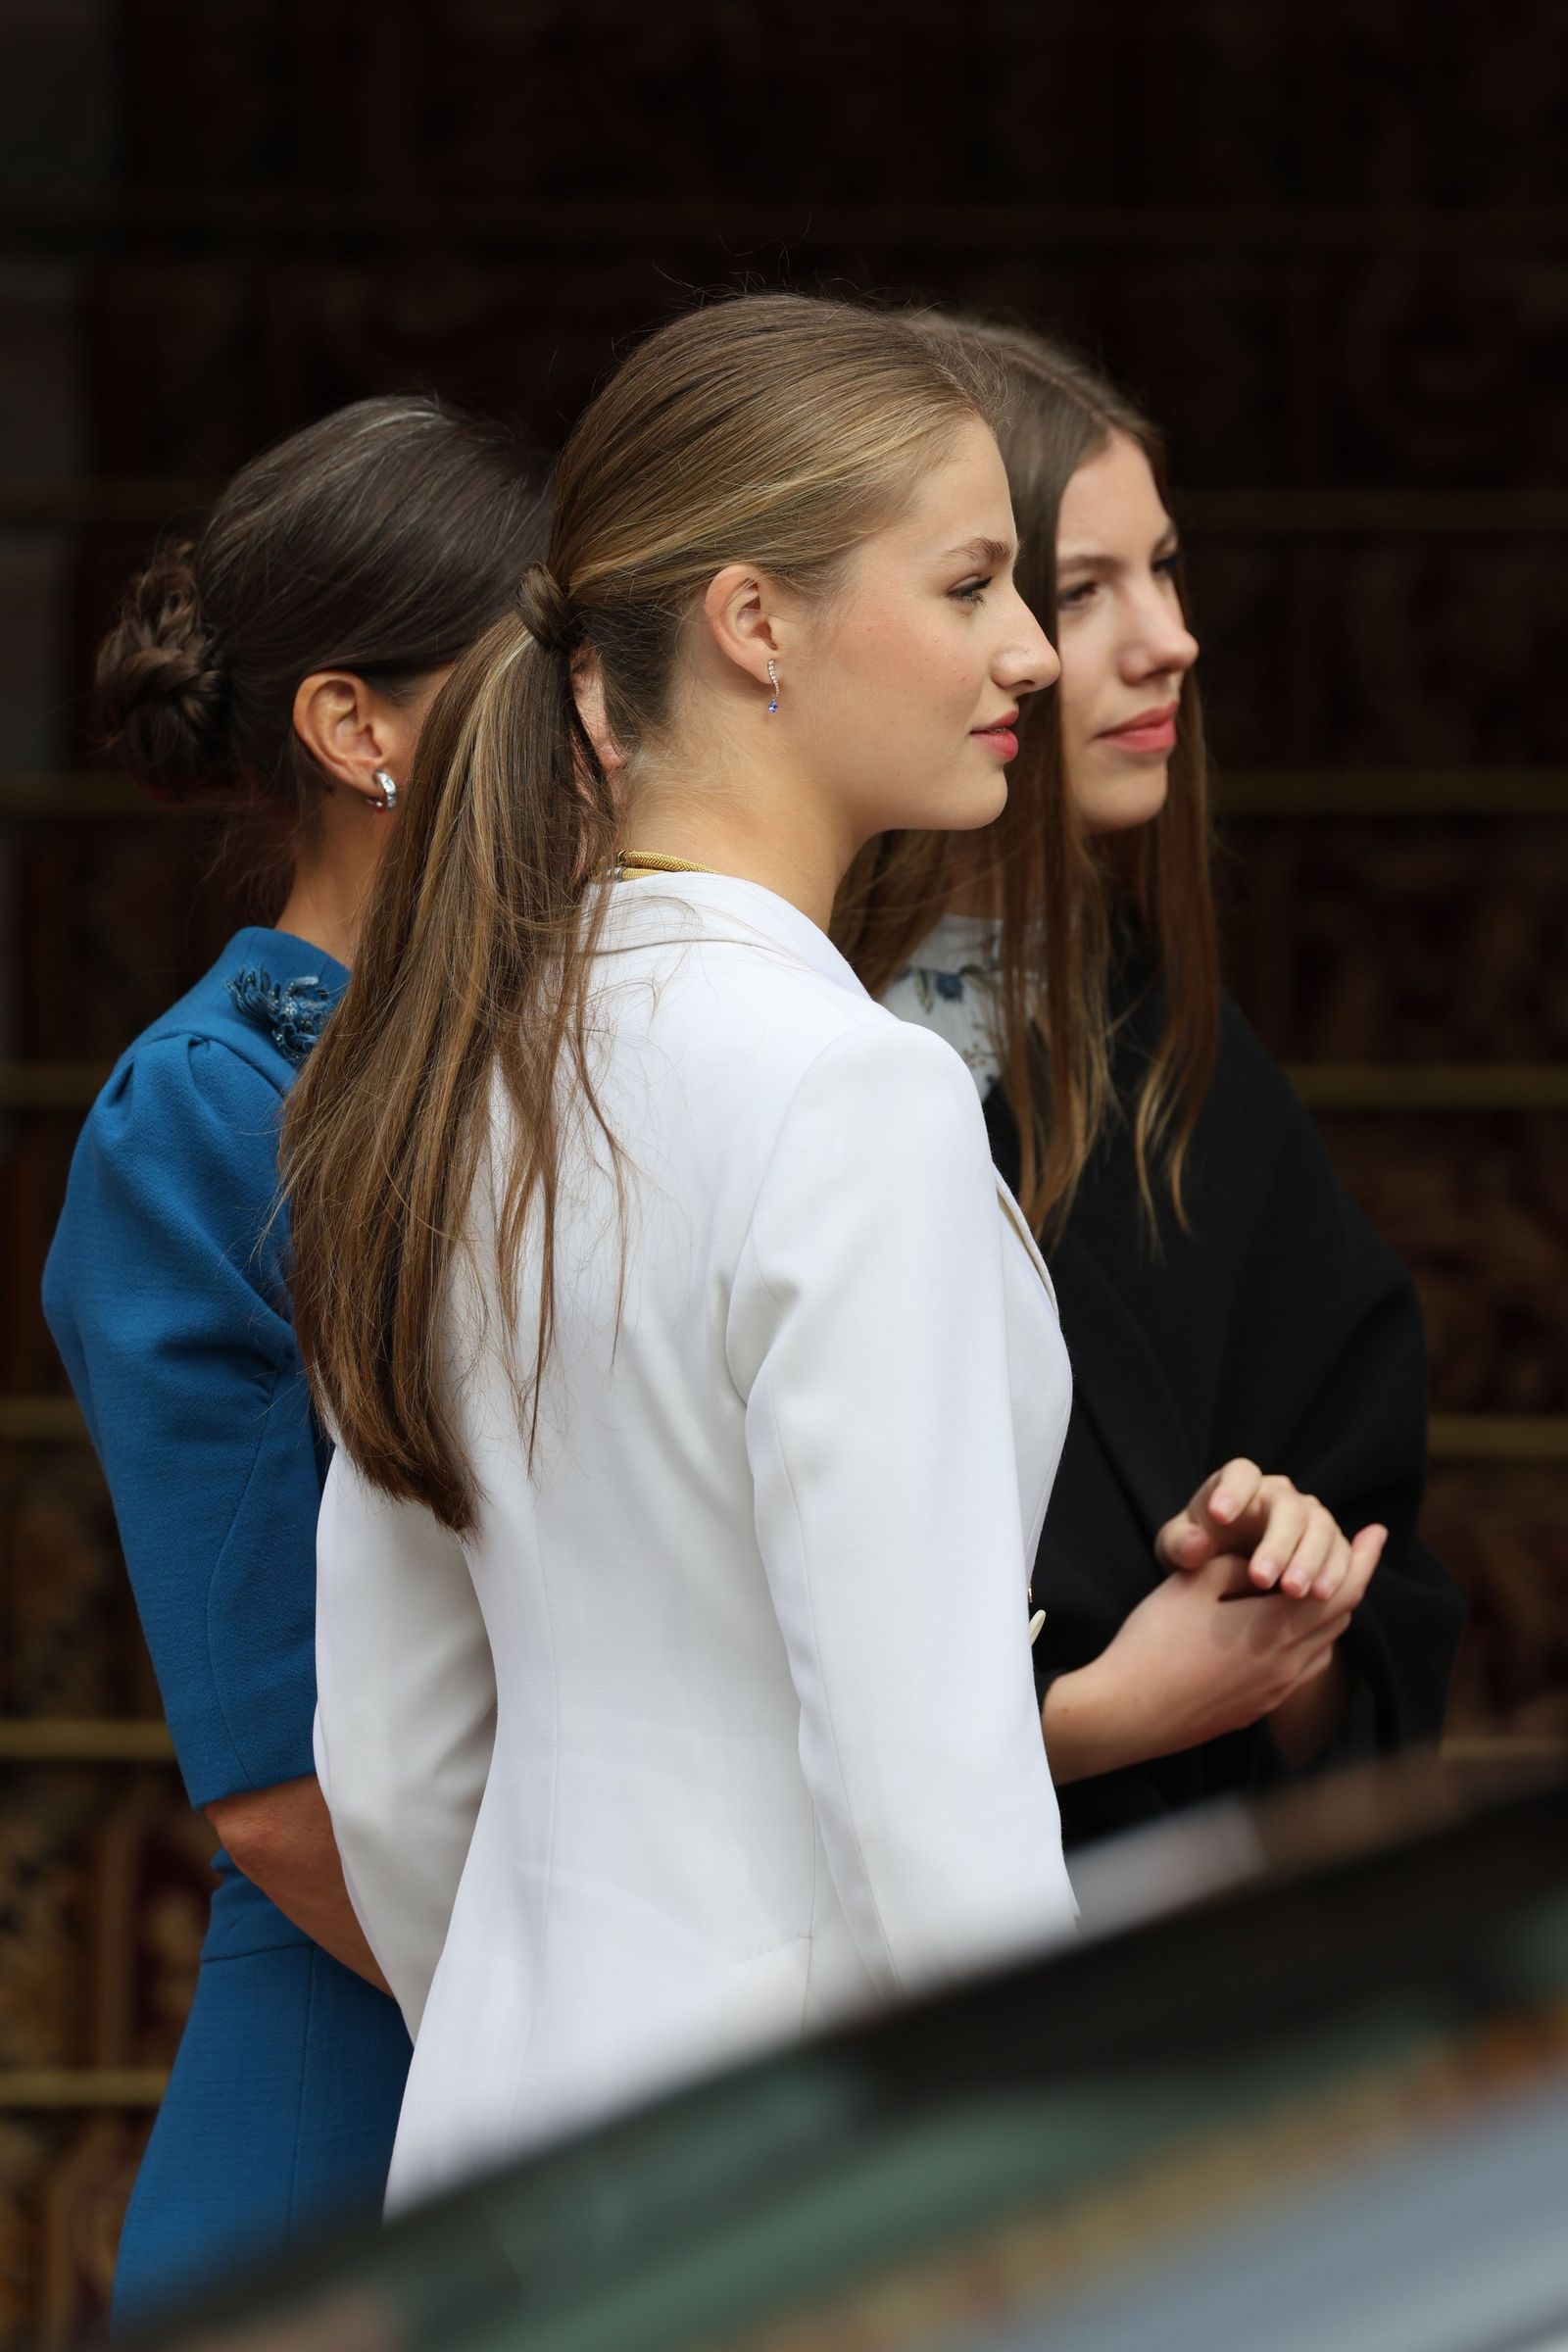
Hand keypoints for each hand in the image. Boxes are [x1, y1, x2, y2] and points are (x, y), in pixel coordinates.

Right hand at [1041, 1552, 1353, 1782]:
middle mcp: (1287, 1666)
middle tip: (1348, 1553)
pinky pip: (1300, 1670)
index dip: (1363, 1559)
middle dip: (1347, 1582)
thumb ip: (1235, 1564)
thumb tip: (1260, 1561)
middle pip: (1338, 1618)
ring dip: (1325, 1614)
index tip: (1376, 1532)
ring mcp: (1274, 1692)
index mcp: (1276, 1630)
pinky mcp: (1256, 1709)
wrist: (1128, 1714)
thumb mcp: (1192, 1585)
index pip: (1341, 1589)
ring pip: (1322, 1647)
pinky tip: (1281, 1631)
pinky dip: (1306, 1642)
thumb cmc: (1154, 1643)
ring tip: (1313, 1587)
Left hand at [1157, 1458, 1387, 1602]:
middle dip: (1278, 1543)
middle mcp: (1279, 1495)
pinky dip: (1336, 1573)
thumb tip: (1197, 1546)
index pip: (1241, 1474)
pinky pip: (1342, 1553)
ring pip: (1321, 1529)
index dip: (1232, 1490)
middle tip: (1261, 1578)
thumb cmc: (1198, 1551)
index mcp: (1239, 1485)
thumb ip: (1180, 1544)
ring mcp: (1310, 1517)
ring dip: (1311, 1561)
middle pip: (1289, 1507)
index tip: (1218, 1515)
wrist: (1227, 1575)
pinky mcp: (1330, 1545)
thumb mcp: (1177, 1548)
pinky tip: (1322, 1596)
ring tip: (1294, 1593)